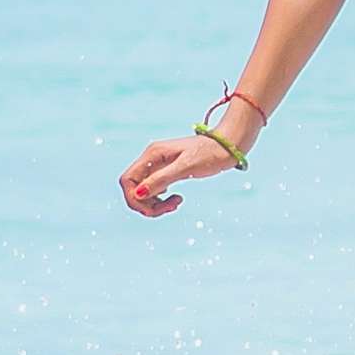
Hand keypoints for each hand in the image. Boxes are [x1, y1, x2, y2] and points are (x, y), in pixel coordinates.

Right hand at [121, 129, 237, 215]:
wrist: (227, 146)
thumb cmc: (210, 153)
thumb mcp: (186, 167)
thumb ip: (162, 179)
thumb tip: (139, 193)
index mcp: (152, 155)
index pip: (127, 180)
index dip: (134, 198)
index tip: (155, 208)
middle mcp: (151, 159)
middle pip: (133, 188)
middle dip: (147, 204)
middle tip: (171, 207)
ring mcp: (158, 165)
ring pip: (143, 192)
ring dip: (155, 204)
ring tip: (176, 203)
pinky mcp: (166, 172)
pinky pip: (154, 190)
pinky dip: (161, 200)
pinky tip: (176, 199)